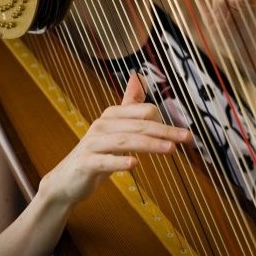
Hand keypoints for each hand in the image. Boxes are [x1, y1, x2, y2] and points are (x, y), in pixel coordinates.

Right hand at [40, 74, 191, 206]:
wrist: (68, 179)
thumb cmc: (97, 152)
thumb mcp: (114, 127)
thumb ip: (128, 105)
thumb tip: (137, 77)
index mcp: (111, 115)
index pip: (143, 111)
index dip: (163, 121)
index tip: (180, 135)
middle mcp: (102, 125)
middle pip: (138, 126)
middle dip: (165, 131)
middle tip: (186, 138)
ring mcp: (92, 144)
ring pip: (125, 141)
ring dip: (150, 144)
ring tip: (171, 150)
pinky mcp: (86, 163)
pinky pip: (105, 161)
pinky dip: (119, 162)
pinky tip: (134, 165)